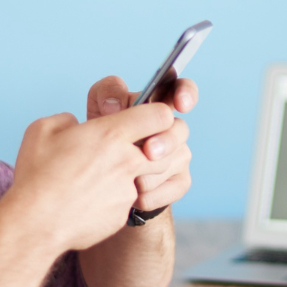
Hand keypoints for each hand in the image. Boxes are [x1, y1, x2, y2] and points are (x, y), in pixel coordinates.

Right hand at [7, 102, 174, 252]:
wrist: (34, 223)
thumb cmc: (36, 175)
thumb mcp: (43, 130)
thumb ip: (67, 120)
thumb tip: (75, 125)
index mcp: (110, 134)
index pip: (161, 115)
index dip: (157, 116)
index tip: (143, 122)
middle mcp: (127, 161)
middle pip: (166, 149)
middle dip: (154, 148)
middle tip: (129, 150)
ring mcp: (127, 191)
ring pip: (147, 177)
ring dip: (136, 174)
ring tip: (104, 176)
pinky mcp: (122, 214)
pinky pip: (127, 201)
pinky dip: (114, 199)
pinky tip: (90, 201)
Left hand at [86, 76, 196, 211]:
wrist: (103, 181)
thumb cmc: (104, 137)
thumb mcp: (99, 108)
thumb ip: (108, 94)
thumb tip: (114, 105)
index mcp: (157, 106)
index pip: (181, 89)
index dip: (187, 93)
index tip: (181, 103)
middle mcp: (173, 129)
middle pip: (180, 129)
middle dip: (166, 141)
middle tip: (149, 151)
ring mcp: (180, 156)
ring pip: (173, 162)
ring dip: (147, 172)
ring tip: (125, 179)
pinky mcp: (181, 182)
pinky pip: (171, 188)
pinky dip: (148, 195)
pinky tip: (134, 197)